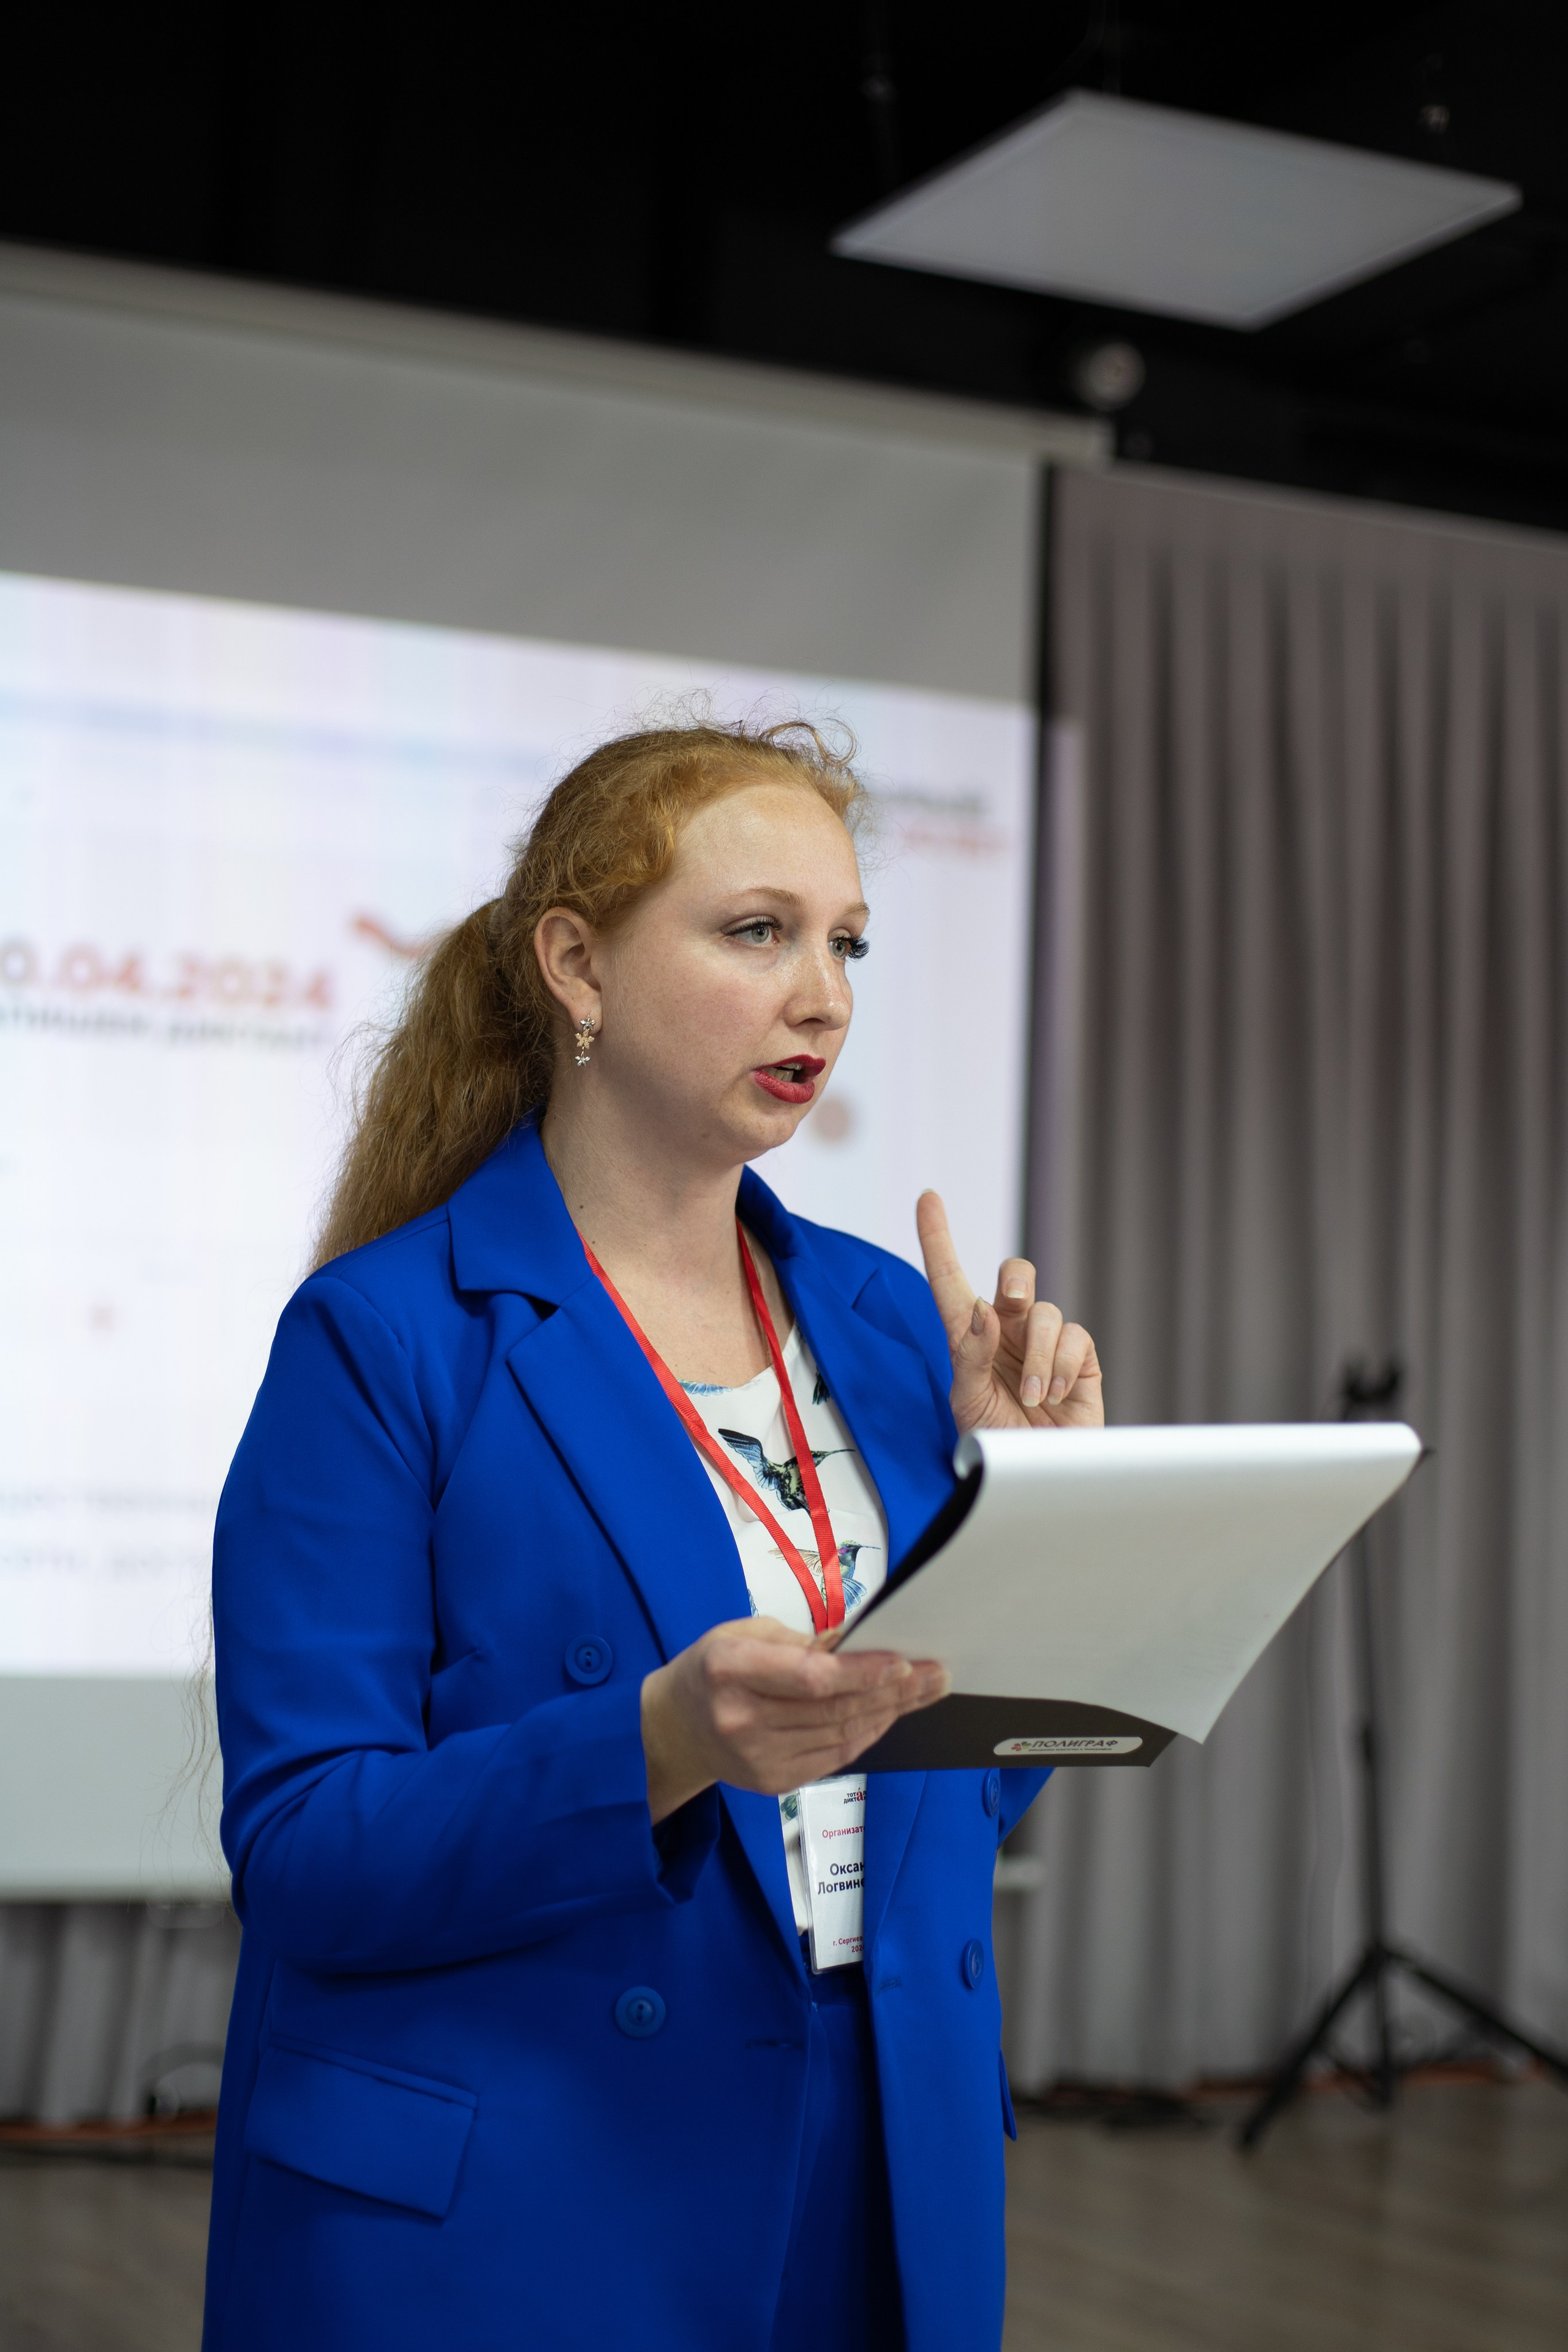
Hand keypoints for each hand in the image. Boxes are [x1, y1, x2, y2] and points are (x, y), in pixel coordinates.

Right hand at [640, 1618, 948, 1823]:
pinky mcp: (772, 1783)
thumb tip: (859, 1643)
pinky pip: (834, 1757)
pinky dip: (866, 1734)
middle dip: (893, 1691)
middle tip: (936, 1674)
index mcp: (729, 1669)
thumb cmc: (713, 1668)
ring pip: (841, 1735)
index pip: (809, 1677)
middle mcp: (741, 1718)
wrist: (674, 1728)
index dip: (861, 1672)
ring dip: (888, 1712)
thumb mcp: (743, 1633)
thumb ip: (800, 1642)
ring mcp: (757, 1757)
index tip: (904, 1662)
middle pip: (834, 1709)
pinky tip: (888, 1715)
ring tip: (924, 1691)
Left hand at [916, 1190, 1103, 1434]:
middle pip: (1016, 1274)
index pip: (949, 1279)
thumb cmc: (996, 1439)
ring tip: (1033, 1396)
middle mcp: (1007, 1330)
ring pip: (1044, 1312)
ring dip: (1036, 1355)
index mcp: (969, 1335)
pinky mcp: (1078, 1357)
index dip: (937, 1238)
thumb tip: (984, 1310)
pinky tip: (1053, 1395)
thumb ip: (969, 1356)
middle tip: (1012, 1298)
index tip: (927, 1198)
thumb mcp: (967, 1403)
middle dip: (1016, 1277)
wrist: (1037, 1476)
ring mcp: (1044, 1342)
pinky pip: (1074, 1337)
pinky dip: (1060, 1365)